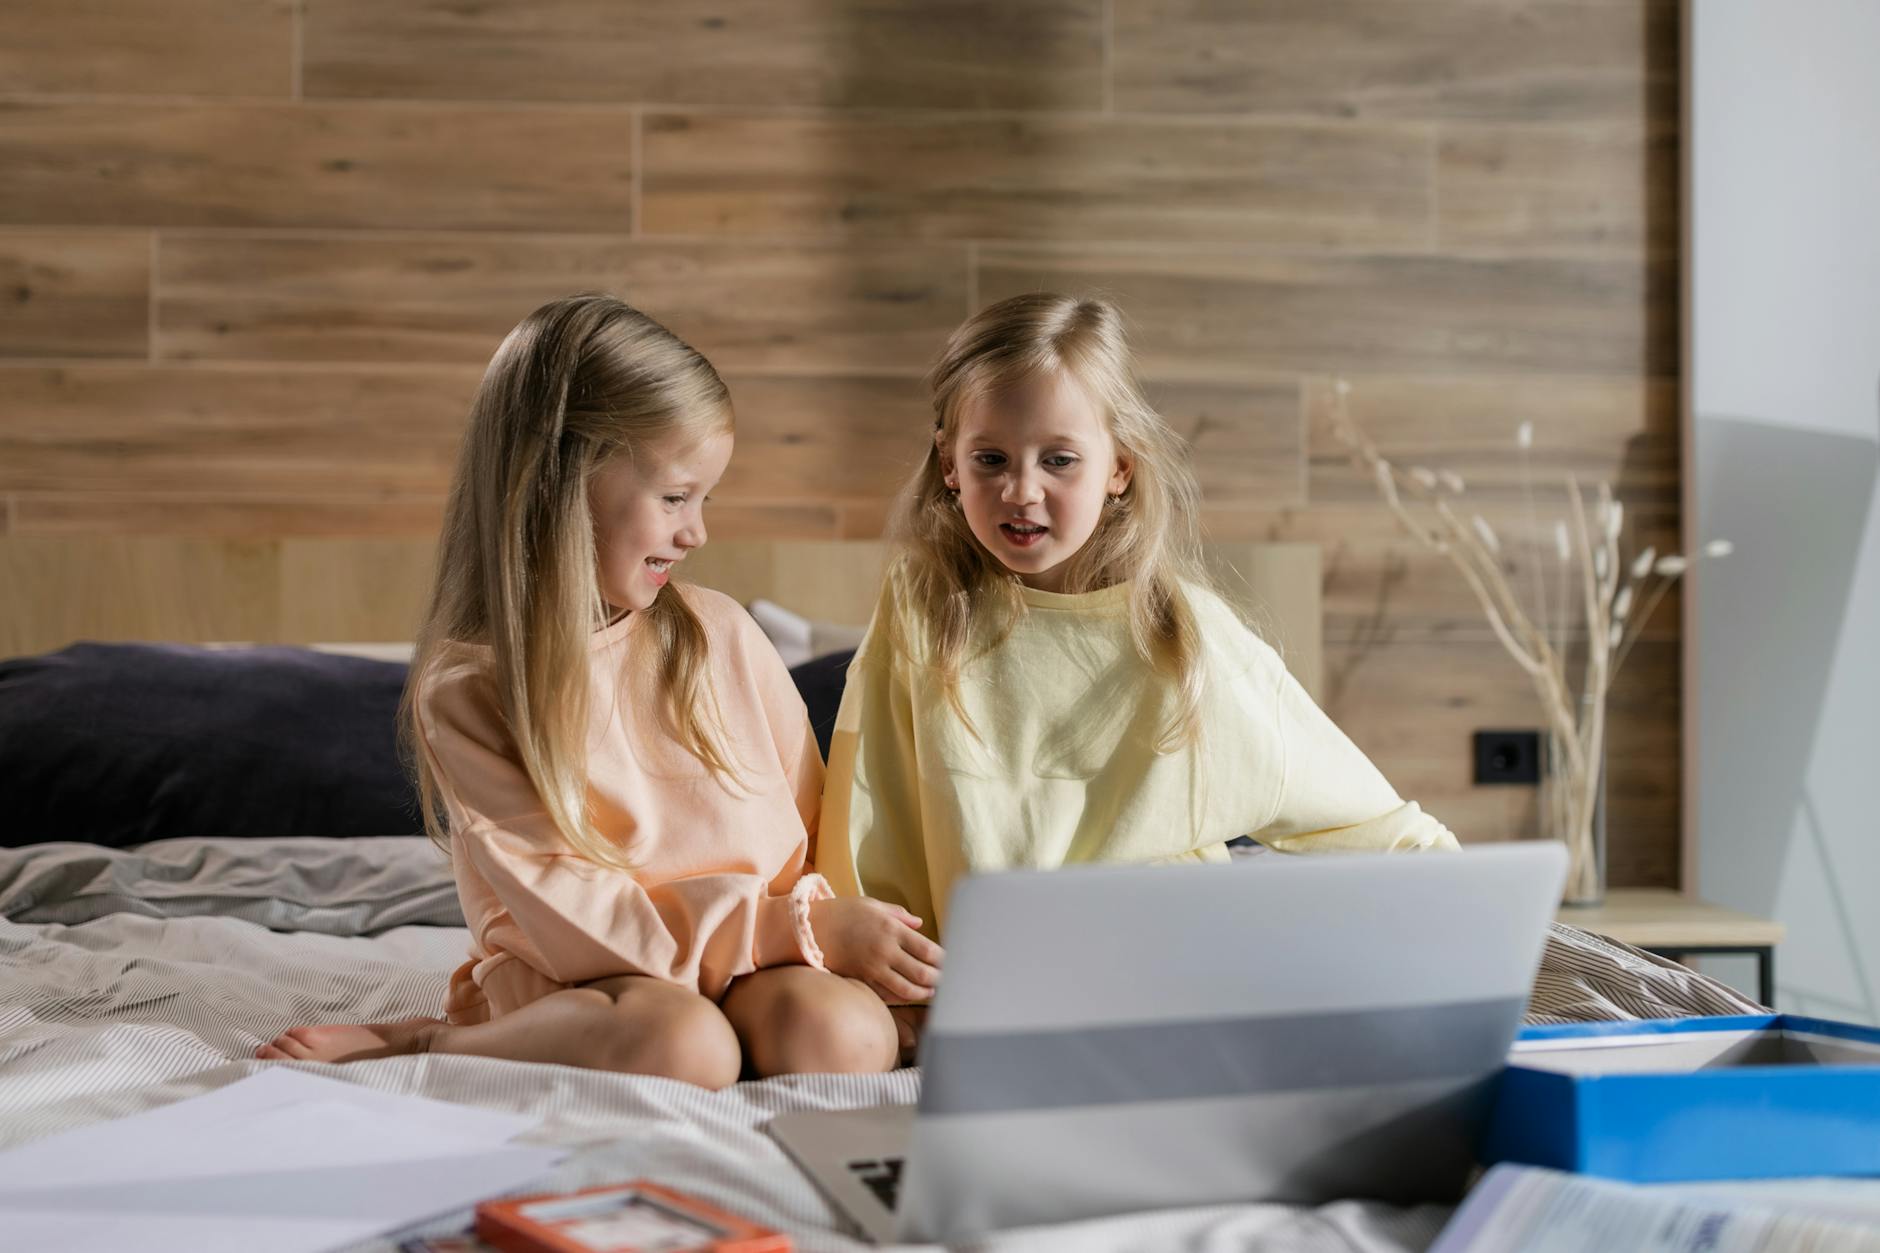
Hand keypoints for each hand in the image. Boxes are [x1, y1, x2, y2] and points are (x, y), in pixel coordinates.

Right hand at [808, 897, 943, 1003]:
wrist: (810, 929)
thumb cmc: (843, 913)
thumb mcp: (872, 905)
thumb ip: (899, 915)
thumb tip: (920, 924)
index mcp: (893, 929)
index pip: (929, 950)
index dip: (945, 961)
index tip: (954, 964)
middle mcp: (886, 950)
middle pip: (923, 973)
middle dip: (940, 980)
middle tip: (950, 983)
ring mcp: (873, 968)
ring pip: (907, 990)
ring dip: (924, 994)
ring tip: (933, 993)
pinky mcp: (862, 980)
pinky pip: (887, 994)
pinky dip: (902, 997)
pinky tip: (910, 996)